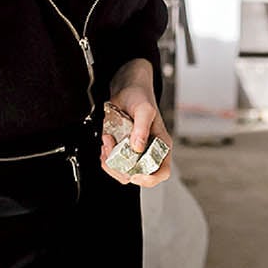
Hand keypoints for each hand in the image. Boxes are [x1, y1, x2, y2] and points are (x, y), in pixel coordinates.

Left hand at [100, 59, 172, 187]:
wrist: (126, 88)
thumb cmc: (140, 96)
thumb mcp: (144, 109)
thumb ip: (142, 127)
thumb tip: (137, 147)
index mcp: (161, 145)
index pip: (162, 171)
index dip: (150, 178)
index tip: (135, 173)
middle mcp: (149, 151)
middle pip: (139, 175)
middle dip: (122, 168)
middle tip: (113, 150)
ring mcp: (135, 152)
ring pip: (123, 172)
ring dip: (111, 161)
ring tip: (107, 141)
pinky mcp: (122, 149)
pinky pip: (113, 163)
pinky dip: (105, 157)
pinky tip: (105, 142)